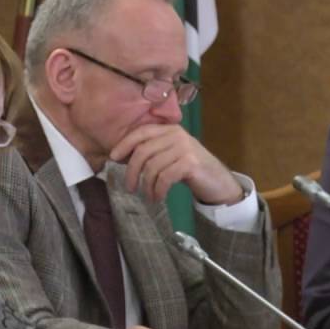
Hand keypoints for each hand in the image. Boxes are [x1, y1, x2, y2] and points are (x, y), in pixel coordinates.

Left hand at [109, 124, 242, 203]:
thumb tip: (119, 157)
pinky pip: (164, 178)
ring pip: (152, 167)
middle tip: (129, 188)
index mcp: (169, 130)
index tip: (112, 158)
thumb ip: (151, 151)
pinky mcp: (190, 163)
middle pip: (143, 152)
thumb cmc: (188, 168)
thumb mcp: (168, 155)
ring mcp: (185, 148)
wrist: (217, 181)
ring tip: (147, 196)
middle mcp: (176, 135)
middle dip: (131, 172)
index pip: (141, 132)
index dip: (124, 144)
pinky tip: (157, 198)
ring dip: (146, 186)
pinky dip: (157, 190)